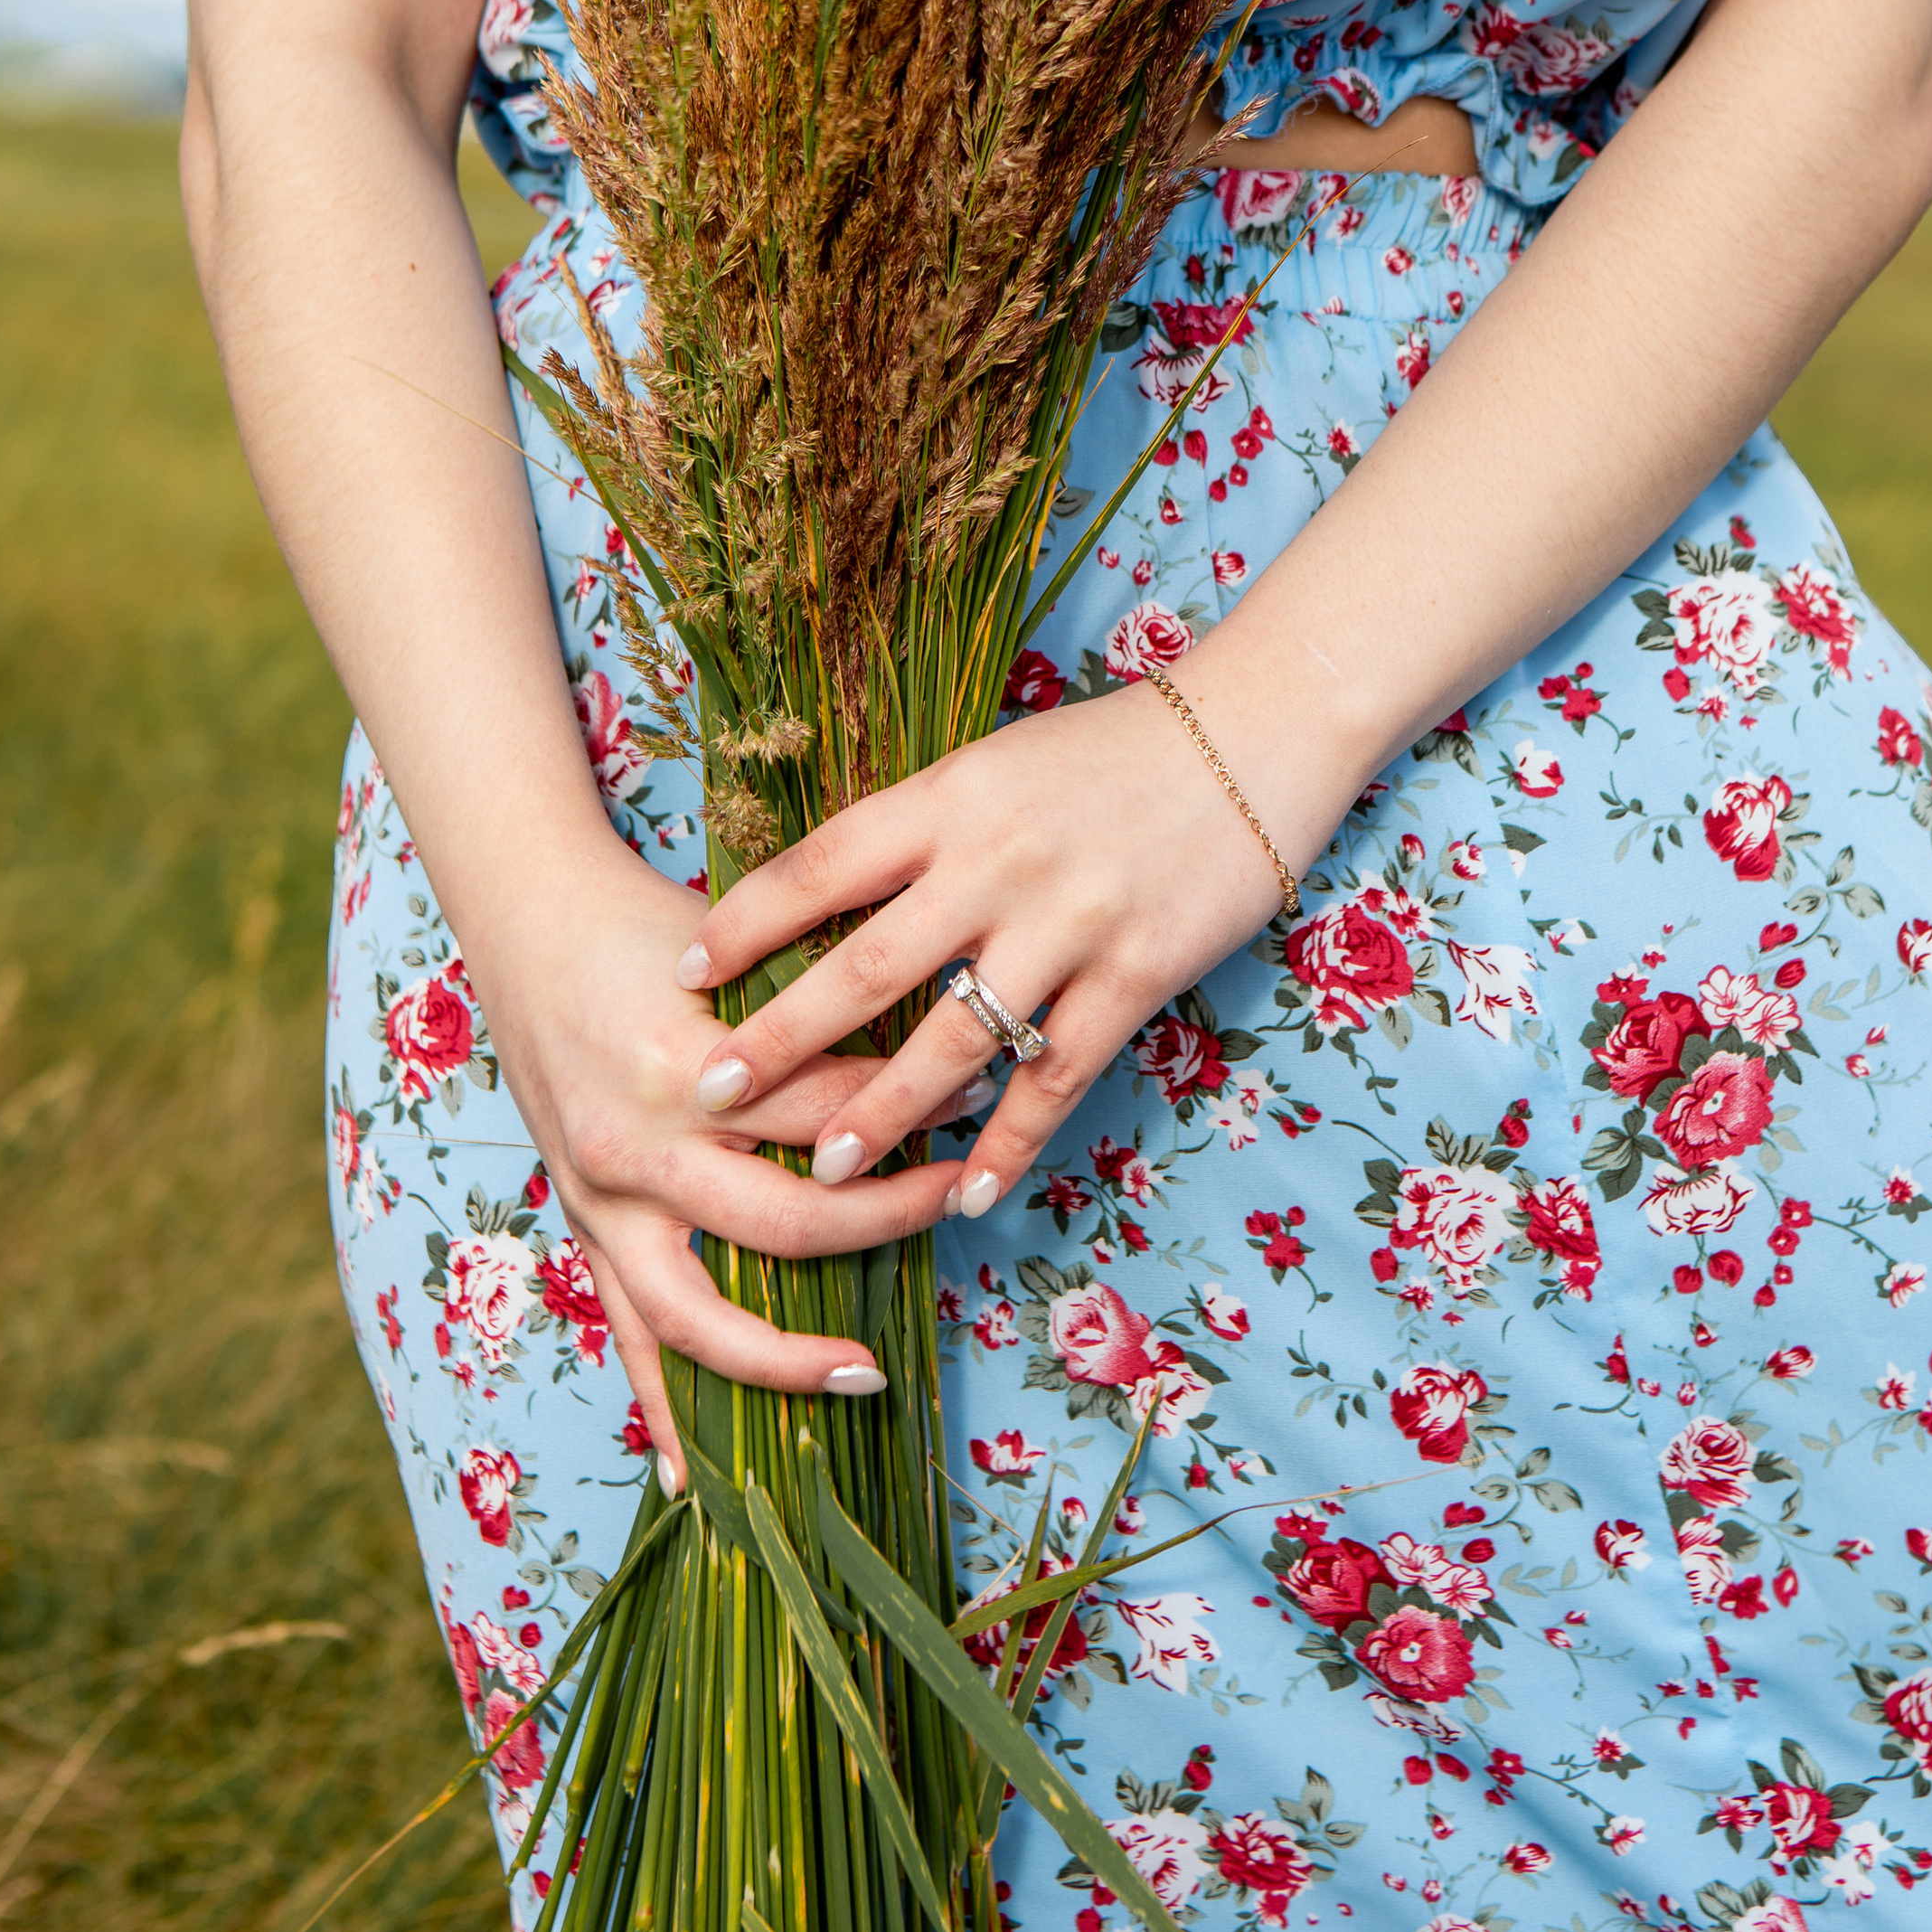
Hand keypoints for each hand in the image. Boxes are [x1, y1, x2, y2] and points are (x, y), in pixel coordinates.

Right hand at [470, 843, 956, 1486]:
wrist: (530, 918)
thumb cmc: (648, 923)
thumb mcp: (743, 944)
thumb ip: (820, 1007)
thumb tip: (931, 1057)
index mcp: (683, 1066)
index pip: (825, 1110)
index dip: (913, 1106)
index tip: (982, 1101)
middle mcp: (638, 1147)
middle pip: (786, 1220)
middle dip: (885, 1220)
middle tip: (961, 1198)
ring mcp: (602, 1201)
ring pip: (700, 1316)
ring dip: (787, 1358)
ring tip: (867, 1376)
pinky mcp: (581, 1228)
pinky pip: (626, 1343)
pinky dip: (662, 1416)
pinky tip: (698, 1486)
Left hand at [673, 651, 1357, 1221]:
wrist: (1250, 738)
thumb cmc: (1111, 751)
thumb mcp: (996, 766)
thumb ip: (923, 831)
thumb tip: (830, 901)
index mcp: (951, 797)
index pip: (821, 866)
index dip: (744, 924)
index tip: (680, 973)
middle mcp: (997, 861)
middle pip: (865, 967)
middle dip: (778, 1039)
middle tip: (703, 1092)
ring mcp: (1068, 923)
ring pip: (954, 1039)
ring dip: (883, 1113)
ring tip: (822, 1170)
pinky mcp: (1135, 973)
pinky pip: (1057, 1076)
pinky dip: (1010, 1141)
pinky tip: (969, 1193)